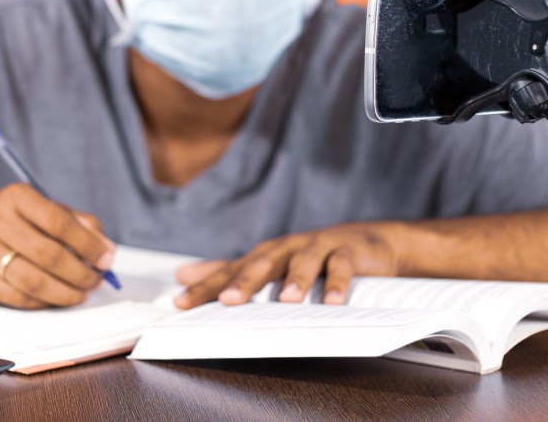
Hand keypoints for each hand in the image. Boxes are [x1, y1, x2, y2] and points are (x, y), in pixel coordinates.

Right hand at [0, 183, 114, 308]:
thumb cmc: (2, 221)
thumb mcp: (35, 208)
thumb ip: (73, 221)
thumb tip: (105, 247)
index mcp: (15, 197)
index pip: (60, 223)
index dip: (89, 245)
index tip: (106, 258)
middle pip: (49, 255)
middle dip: (81, 273)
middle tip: (96, 280)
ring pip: (34, 281)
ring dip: (65, 292)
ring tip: (80, 293)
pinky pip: (17, 298)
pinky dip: (43, 302)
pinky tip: (55, 299)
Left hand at [173, 222, 404, 308]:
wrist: (367, 243)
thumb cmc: (311, 257)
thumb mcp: (269, 265)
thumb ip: (227, 271)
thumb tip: (182, 275)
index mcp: (264, 256)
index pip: (229, 272)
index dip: (205, 288)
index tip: (180, 304)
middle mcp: (286, 248)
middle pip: (262, 263)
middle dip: (244, 281)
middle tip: (228, 300)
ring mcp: (317, 247)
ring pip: (304, 261)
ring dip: (296, 279)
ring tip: (286, 300)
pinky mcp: (348, 251)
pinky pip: (342, 266)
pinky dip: (339, 282)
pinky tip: (334, 301)